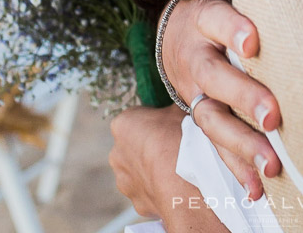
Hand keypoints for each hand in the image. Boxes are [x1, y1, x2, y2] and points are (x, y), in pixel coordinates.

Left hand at [109, 104, 184, 218]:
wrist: (185, 184)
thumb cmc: (181, 141)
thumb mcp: (183, 110)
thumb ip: (176, 104)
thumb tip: (184, 100)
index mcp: (123, 124)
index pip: (136, 117)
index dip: (155, 120)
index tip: (170, 125)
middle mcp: (116, 153)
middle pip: (134, 145)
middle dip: (150, 146)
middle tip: (174, 146)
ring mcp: (124, 180)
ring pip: (138, 171)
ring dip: (152, 169)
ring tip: (176, 168)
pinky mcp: (135, 202)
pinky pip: (147, 192)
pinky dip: (159, 189)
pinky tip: (175, 185)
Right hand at [162, 0, 283, 197]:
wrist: (179, 32)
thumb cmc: (220, 16)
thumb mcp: (230, 0)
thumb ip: (255, 8)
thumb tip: (290, 18)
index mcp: (205, 20)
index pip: (217, 19)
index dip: (233, 29)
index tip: (252, 40)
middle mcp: (196, 59)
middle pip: (214, 77)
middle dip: (243, 98)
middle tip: (272, 116)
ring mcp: (195, 92)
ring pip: (212, 119)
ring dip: (241, 144)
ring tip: (269, 164)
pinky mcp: (202, 118)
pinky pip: (216, 145)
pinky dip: (236, 168)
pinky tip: (257, 189)